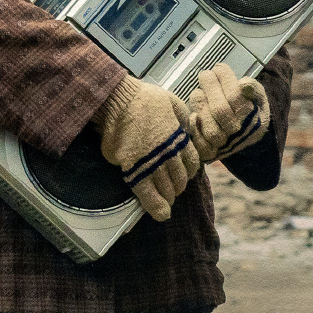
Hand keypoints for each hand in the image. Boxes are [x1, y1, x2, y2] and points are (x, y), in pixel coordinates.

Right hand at [93, 76, 200, 221]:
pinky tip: (161, 215)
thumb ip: (181, 116)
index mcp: (179, 138)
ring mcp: (153, 163)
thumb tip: (184, 125)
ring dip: (168, 197)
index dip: (190, 172)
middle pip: (181, 178)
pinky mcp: (135, 170)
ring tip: (166, 203)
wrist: (120, 101)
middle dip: (178, 187)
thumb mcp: (172, 102)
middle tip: (172, 190)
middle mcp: (170, 153)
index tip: (185, 175)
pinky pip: (147, 193)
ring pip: (167, 188)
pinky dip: (155, 206)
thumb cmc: (143, 98)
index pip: (193, 163)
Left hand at [188, 64, 269, 163]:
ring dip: (201, 105)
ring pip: (210, 128)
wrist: (246, 138)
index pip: (235, 97)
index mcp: (253, 119)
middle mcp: (239, 133)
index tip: (219, 67)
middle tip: (205, 74)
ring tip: (198, 91)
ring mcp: (224, 144)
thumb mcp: (259, 98)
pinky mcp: (210, 152)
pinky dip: (194, 129)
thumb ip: (254, 89)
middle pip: (220, 110)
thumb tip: (244, 84)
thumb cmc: (251, 112)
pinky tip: (193, 114)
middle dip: (210, 88)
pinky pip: (200, 145)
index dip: (225, 79)